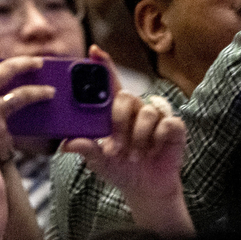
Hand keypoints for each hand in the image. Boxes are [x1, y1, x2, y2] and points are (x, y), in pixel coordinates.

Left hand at [61, 47, 191, 235]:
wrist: (145, 188)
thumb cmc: (120, 169)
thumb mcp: (98, 162)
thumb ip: (86, 149)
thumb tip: (66, 144)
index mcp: (116, 111)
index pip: (109, 82)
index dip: (103, 64)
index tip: (94, 51)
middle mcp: (136, 108)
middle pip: (127, 97)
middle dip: (119, 124)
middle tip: (115, 149)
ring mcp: (156, 116)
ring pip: (147, 112)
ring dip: (138, 139)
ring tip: (134, 156)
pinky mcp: (174, 126)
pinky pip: (166, 123)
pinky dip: (158, 140)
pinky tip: (154, 151)